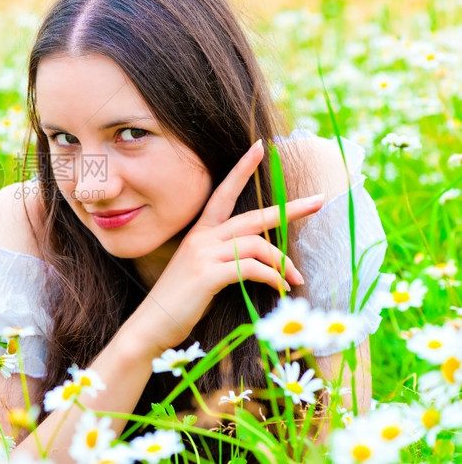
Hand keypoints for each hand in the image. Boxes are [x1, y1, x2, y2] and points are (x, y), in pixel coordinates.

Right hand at [136, 139, 323, 355]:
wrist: (153, 324)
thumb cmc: (180, 301)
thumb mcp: (202, 272)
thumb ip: (225, 259)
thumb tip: (259, 261)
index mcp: (200, 233)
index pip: (223, 193)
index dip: (242, 169)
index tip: (260, 148)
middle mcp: (202, 238)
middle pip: (253, 216)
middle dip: (289, 208)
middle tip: (318, 201)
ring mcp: (204, 254)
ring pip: (256, 244)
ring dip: (282, 262)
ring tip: (295, 279)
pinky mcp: (208, 274)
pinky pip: (251, 268)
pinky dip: (272, 277)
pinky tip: (280, 288)